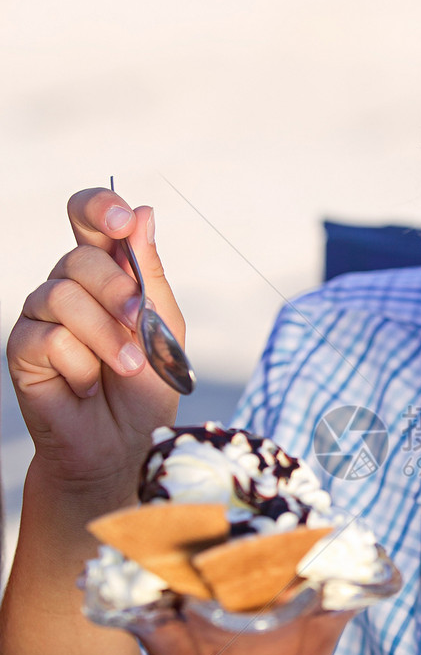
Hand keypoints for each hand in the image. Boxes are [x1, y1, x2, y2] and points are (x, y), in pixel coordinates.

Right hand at [8, 187, 183, 508]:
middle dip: (116, 289)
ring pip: (62, 295)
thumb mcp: (163, 328)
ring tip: (126, 368)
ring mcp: (42, 316)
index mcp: (105, 272)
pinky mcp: (24, 349)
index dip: (101, 208)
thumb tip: (143, 214)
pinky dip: (79, 365)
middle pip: (79, 256)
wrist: (123, 446)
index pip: (89, 218)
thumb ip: (150, 274)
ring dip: (104, 336)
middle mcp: (69, 286)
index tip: (124, 220)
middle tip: (139, 323)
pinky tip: (86, 386)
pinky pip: (48, 337)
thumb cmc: (146, 388)